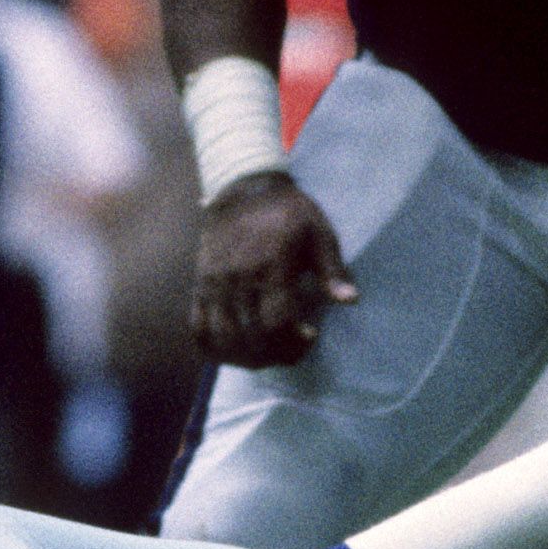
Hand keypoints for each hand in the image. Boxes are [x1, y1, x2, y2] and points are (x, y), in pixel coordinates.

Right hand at [190, 172, 356, 367]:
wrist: (243, 190)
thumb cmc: (287, 213)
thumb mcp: (319, 232)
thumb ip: (332, 270)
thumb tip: (350, 300)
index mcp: (270, 267)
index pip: (275, 322)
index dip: (292, 342)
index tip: (309, 335)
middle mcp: (238, 280)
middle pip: (249, 336)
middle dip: (273, 355)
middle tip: (291, 351)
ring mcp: (214, 285)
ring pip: (222, 338)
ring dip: (245, 358)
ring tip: (265, 355)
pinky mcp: (200, 288)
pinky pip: (198, 329)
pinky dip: (213, 349)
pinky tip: (233, 352)